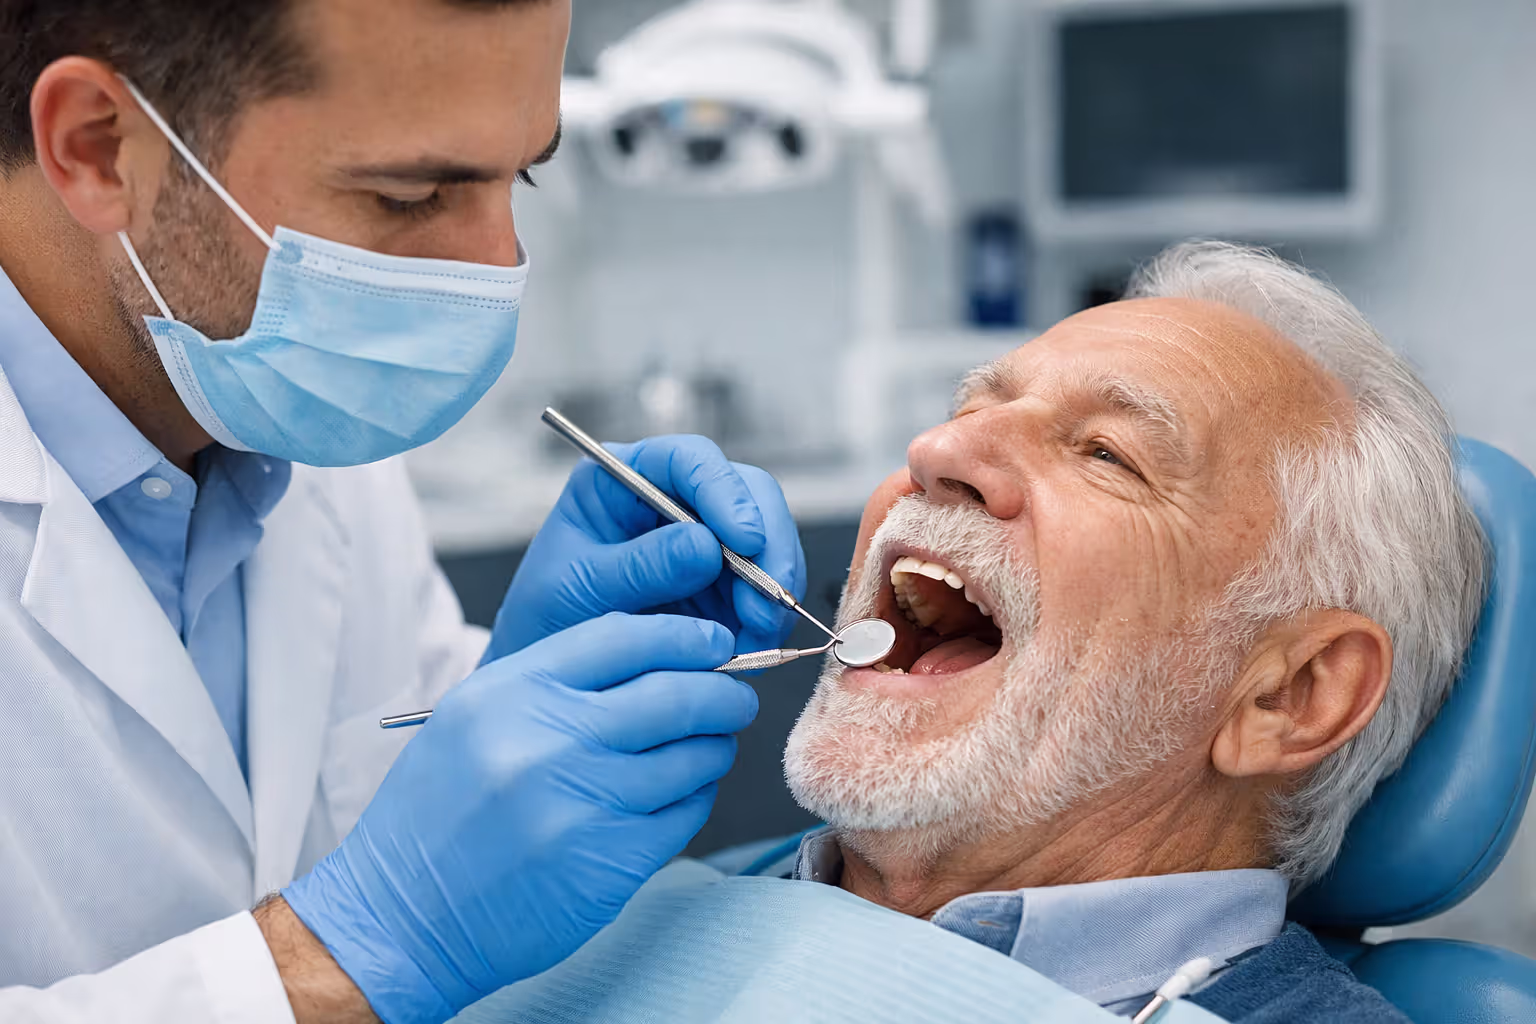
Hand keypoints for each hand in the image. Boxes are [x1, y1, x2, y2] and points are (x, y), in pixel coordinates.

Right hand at [282, 613, 755, 1023]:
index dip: (684, 635)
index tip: (714, 641)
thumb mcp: (477, 714)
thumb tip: (660, 654)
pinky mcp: (612, 862)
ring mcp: (585, 803)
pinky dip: (695, 797)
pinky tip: (679, 794)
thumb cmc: (439, 810)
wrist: (402, 914)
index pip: (626, 637)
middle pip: (677, 693)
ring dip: (713, 747)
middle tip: (734, 696)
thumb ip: (557, 679)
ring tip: (705, 747)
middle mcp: (550, 741)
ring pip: (694, 755)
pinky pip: (686, 812)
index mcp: (514, 692)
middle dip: (723, 691)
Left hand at [484, 435, 806, 663]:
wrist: (549, 669)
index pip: (688, 460)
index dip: (725, 492)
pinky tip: (755, 645)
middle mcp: (674, 499)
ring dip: (775, 589)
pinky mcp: (726, 583)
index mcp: (624, 479)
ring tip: (760, 633)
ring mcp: (706, 540)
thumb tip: (706, 546)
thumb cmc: (547, 614)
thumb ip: (641, 566)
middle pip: (748, 492)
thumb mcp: (580, 588)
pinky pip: (768, 588)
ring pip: (770, 541)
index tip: (744, 540)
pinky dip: (770, 618)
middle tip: (770, 600)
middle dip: (768, 545)